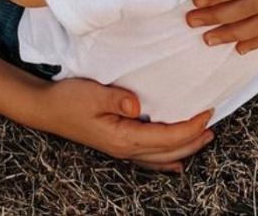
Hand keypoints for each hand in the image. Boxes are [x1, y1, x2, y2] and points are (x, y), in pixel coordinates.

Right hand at [33, 78, 213, 172]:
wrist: (46, 108)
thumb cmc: (68, 99)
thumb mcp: (92, 93)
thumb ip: (117, 99)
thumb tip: (138, 106)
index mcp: (123, 137)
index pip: (166, 138)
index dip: (190, 127)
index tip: (206, 112)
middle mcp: (125, 149)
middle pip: (169, 151)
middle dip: (193, 139)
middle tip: (212, 123)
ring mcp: (121, 150)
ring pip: (161, 157)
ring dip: (185, 148)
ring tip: (203, 137)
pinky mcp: (117, 144)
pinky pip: (149, 158)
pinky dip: (167, 160)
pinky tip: (175, 163)